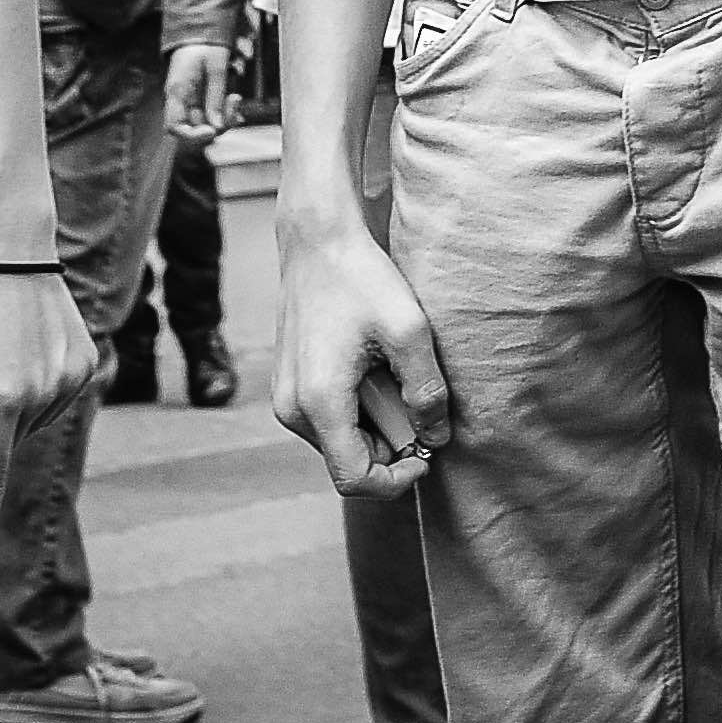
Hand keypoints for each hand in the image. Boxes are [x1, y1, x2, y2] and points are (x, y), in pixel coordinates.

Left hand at [0, 260, 96, 442]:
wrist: (10, 254)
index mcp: (3, 397)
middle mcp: (43, 392)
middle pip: (16, 439)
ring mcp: (69, 377)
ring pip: (39, 418)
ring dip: (22, 407)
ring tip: (6, 363)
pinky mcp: (85, 362)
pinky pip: (61, 394)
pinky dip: (45, 386)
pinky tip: (30, 354)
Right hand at [170, 40, 236, 138]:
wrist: (202, 32)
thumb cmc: (206, 45)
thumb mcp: (215, 66)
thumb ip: (215, 96)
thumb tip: (217, 127)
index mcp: (177, 91)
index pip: (174, 127)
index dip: (192, 136)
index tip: (212, 130)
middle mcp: (181, 101)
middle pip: (194, 128)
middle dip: (217, 124)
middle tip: (233, 103)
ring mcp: (190, 102)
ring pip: (206, 123)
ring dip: (224, 118)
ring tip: (235, 98)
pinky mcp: (201, 100)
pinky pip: (212, 115)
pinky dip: (225, 114)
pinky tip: (234, 103)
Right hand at [273, 208, 455, 496]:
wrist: (318, 241)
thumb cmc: (362, 278)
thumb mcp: (409, 331)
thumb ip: (426, 391)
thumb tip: (435, 438)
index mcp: (318, 402)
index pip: (354, 479)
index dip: (395, 481)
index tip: (426, 454)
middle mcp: (292, 409)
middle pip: (348, 461)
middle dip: (390, 445)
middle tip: (416, 400)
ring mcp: (285, 398)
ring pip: (339, 440)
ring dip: (375, 424)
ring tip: (394, 376)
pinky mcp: (289, 385)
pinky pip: (328, 419)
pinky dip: (358, 408)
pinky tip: (374, 369)